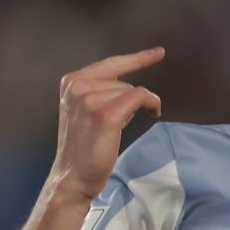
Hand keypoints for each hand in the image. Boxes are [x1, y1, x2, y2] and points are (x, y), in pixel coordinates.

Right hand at [49, 48, 164, 204]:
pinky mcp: (106, 114)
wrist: (72, 177)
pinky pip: (139, 97)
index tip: (158, 53)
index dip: (137, 58)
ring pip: (130, 90)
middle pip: (121, 81)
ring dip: (133, 108)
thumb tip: (127, 88)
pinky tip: (153, 112)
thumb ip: (96, 93)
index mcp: (71, 82)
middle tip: (119, 122)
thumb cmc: (81, 151)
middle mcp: (79, 86)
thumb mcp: (82, 112)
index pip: (109, 64)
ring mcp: (91, 99)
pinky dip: (151, 103)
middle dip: (127, 99)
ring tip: (117, 129)